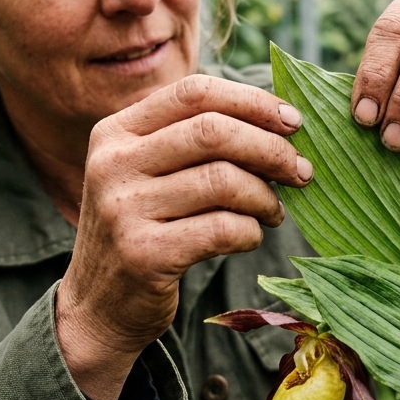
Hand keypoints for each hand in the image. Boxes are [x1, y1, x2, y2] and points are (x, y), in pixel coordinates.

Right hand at [55, 76, 310, 399]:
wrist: (98, 307)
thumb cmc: (143, 231)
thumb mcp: (149, 174)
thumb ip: (194, 141)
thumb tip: (280, 120)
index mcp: (117, 131)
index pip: (195, 92)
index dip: (253, 102)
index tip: (294, 122)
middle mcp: (114, 163)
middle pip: (214, 131)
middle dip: (271, 149)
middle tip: (301, 171)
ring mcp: (124, 208)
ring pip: (223, 180)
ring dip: (265, 197)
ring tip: (274, 212)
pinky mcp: (143, 253)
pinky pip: (222, 228)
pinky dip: (250, 232)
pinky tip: (250, 237)